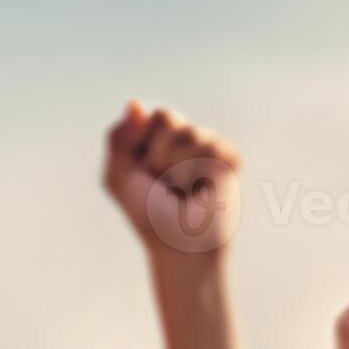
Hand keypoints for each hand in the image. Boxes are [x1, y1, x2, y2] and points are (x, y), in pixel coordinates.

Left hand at [101, 102, 242, 255]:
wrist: (182, 245)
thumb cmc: (151, 216)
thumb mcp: (119, 178)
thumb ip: (118, 139)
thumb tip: (136, 104)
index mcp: (157, 139)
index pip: (152, 117)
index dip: (143, 144)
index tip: (145, 172)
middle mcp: (183, 138)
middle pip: (167, 116)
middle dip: (158, 152)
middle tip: (163, 181)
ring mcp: (208, 147)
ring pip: (192, 133)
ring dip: (179, 168)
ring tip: (184, 189)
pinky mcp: (230, 159)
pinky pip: (215, 148)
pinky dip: (203, 172)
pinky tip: (205, 189)